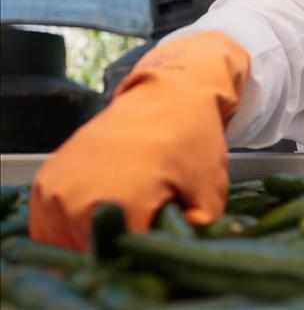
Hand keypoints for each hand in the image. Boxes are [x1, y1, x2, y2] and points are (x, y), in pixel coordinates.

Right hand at [29, 31, 248, 249]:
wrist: (167, 94)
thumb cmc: (191, 140)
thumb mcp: (209, 191)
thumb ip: (197, 232)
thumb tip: (178, 252)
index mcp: (123, 204)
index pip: (126, 258)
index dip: (148, 253)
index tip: (161, 238)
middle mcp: (80, 200)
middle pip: (96, 255)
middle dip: (121, 247)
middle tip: (146, 221)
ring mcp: (56, 192)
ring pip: (71, 246)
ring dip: (95, 241)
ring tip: (126, 213)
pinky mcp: (45, 183)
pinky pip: (52, 227)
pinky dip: (73, 228)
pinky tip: (103, 209)